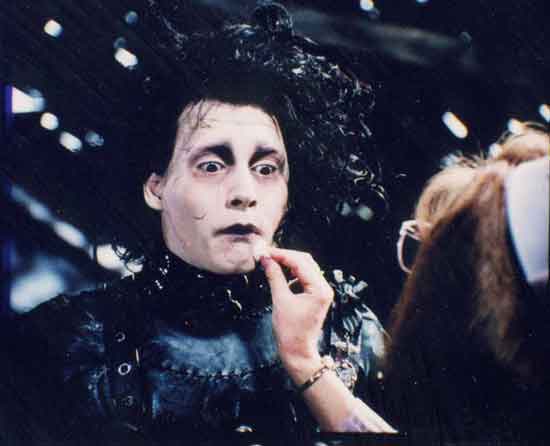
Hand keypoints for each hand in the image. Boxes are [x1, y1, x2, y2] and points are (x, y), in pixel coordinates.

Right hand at [260, 248, 333, 382]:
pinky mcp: (316, 295)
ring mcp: (321, 291)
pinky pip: (305, 277)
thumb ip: (274, 277)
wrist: (297, 351)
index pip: (300, 262)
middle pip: (305, 261)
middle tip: (267, 254)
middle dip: (286, 256)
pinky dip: (292, 272)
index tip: (265, 252)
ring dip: (289, 263)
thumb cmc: (289, 330)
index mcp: (319, 289)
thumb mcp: (280, 300)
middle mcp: (324, 287)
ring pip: (305, 267)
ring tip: (271, 261)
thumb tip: (266, 260)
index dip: (282, 255)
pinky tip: (280, 272)